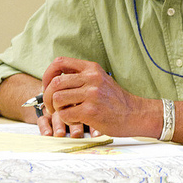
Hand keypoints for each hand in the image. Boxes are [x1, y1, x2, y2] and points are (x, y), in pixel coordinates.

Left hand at [42, 57, 160, 137]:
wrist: (135, 115)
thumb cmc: (116, 101)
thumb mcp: (100, 80)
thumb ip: (82, 77)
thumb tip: (56, 79)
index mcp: (92, 69)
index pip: (60, 62)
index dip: (48, 74)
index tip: (47, 86)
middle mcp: (91, 78)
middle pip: (55, 82)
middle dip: (47, 96)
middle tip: (51, 106)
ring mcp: (91, 94)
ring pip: (57, 98)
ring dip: (57, 109)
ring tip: (66, 113)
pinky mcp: (90, 111)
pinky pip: (65, 114)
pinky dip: (67, 120)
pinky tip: (76, 120)